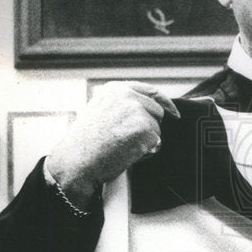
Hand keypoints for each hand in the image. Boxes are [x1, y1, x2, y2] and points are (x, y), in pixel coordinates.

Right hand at [46, 81, 179, 208]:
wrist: (77, 161)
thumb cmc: (84, 144)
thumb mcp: (99, 112)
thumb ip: (121, 106)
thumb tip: (144, 111)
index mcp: (115, 89)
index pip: (150, 91)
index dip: (165, 103)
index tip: (174, 113)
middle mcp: (127, 96)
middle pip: (157, 111)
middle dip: (149, 127)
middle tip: (126, 140)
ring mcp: (136, 111)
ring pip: (156, 129)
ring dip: (145, 141)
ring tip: (121, 146)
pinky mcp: (144, 128)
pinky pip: (156, 143)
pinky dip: (145, 151)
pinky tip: (125, 152)